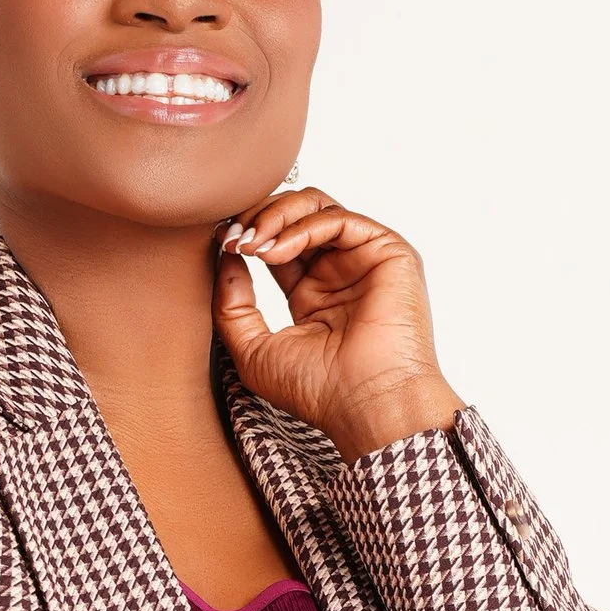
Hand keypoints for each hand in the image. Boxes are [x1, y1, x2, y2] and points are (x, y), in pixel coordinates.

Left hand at [212, 189, 462, 463]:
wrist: (366, 405)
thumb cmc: (319, 390)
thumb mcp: (253, 349)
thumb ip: (232, 305)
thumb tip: (224, 256)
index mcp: (313, 293)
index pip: (277, 242)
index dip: (246, 235)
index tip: (221, 244)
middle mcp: (340, 271)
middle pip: (294, 214)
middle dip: (257, 217)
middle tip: (233, 237)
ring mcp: (364, 259)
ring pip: (315, 205)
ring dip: (275, 215)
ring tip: (251, 242)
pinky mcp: (388, 252)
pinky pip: (339, 218)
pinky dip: (302, 227)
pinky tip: (277, 251)